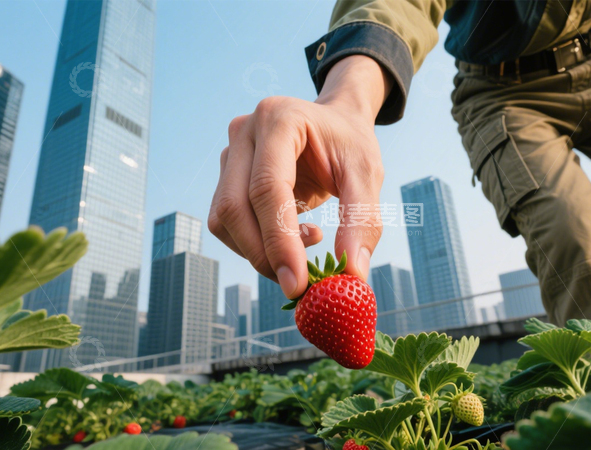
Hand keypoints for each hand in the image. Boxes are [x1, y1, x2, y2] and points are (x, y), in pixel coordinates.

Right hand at [209, 56, 391, 297]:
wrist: (334, 122)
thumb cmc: (351, 144)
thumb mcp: (367, 174)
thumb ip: (362, 220)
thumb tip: (352, 275)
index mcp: (279, 120)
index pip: (267, 189)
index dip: (278, 241)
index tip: (297, 284)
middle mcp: (245, 132)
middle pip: (234, 207)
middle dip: (264, 255)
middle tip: (301, 282)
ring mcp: (228, 152)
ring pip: (223, 219)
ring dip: (259, 250)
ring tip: (309, 241)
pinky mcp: (225, 175)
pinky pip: (227, 222)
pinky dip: (256, 243)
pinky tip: (293, 234)